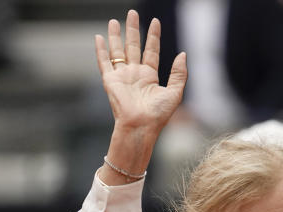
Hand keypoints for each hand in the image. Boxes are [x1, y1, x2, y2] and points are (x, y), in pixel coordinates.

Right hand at [94, 11, 186, 183]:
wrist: (141, 127)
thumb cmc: (158, 115)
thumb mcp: (175, 93)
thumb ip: (179, 74)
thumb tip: (183, 54)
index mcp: (150, 76)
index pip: (151, 51)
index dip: (153, 36)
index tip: (155, 21)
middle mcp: (135, 74)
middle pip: (133, 46)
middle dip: (133, 29)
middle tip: (131, 12)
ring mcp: (122, 77)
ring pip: (118, 51)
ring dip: (116, 36)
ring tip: (114, 20)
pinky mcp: (110, 81)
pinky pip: (104, 63)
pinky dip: (100, 51)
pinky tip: (99, 38)